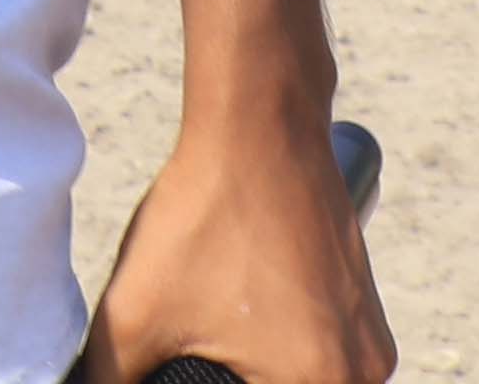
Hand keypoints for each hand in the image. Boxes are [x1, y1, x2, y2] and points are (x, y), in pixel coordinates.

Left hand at [78, 102, 393, 383]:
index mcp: (322, 383)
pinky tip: (240, 319)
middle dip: (237, 381)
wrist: (260, 120)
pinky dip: (285, 351)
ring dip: (262, 372)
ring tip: (214, 332)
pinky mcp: (364, 300)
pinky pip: (324, 351)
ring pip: (309, 379)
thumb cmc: (206, 214)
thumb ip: (106, 379)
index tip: (184, 366)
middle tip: (194, 350)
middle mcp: (365, 371)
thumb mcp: (133, 314)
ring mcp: (371, 333)